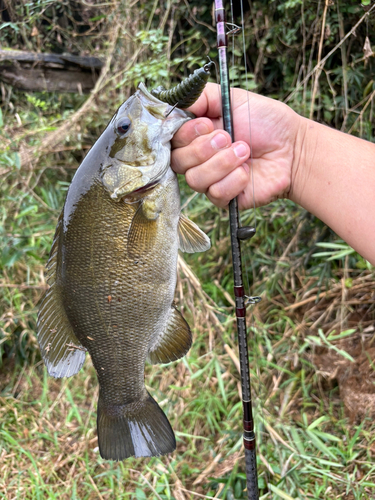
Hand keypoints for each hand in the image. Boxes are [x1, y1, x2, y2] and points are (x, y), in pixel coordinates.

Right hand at [171, 82, 301, 209]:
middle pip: (178, 162)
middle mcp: (198, 159)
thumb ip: (203, 96)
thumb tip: (179, 101)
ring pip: (195, 179)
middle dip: (203, 149)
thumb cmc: (266, 123)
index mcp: (196, 135)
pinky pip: (215, 193)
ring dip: (222, 163)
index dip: (186, 134)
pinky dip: (234, 180)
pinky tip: (247, 171)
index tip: (207, 124)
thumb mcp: (233, 98)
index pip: (172, 140)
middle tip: (228, 137)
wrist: (293, 148)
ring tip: (244, 151)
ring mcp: (210, 180)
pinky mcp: (224, 198)